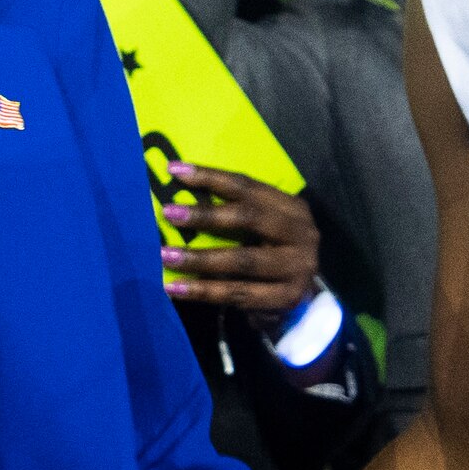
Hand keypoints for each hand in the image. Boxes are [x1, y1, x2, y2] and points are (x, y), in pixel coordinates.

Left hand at [157, 161, 318, 315]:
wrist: (302, 295)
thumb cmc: (272, 253)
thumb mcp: (262, 228)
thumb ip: (233, 214)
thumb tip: (180, 203)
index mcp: (293, 208)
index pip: (248, 186)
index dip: (210, 177)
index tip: (174, 170)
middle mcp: (301, 234)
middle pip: (249, 218)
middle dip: (205, 216)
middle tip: (169, 214)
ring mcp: (298, 268)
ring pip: (243, 261)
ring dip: (200, 259)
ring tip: (165, 256)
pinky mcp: (287, 298)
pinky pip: (239, 294)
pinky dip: (205, 291)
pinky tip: (176, 288)